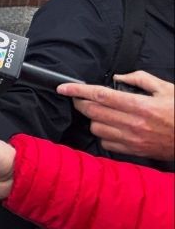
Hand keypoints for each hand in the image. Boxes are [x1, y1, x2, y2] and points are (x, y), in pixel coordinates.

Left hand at [58, 72, 174, 160]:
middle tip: (78, 97)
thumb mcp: (166, 89)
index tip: (63, 87)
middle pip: (93, 112)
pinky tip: (110, 127)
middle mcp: (133, 124)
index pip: (101, 95)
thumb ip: (140, 79)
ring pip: (96, 128)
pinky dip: (103, 134)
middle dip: (80, 103)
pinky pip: (106, 143)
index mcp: (140, 105)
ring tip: (99, 112)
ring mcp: (132, 140)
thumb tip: (118, 77)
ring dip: (92, 119)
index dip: (78, 90)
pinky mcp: (133, 151)